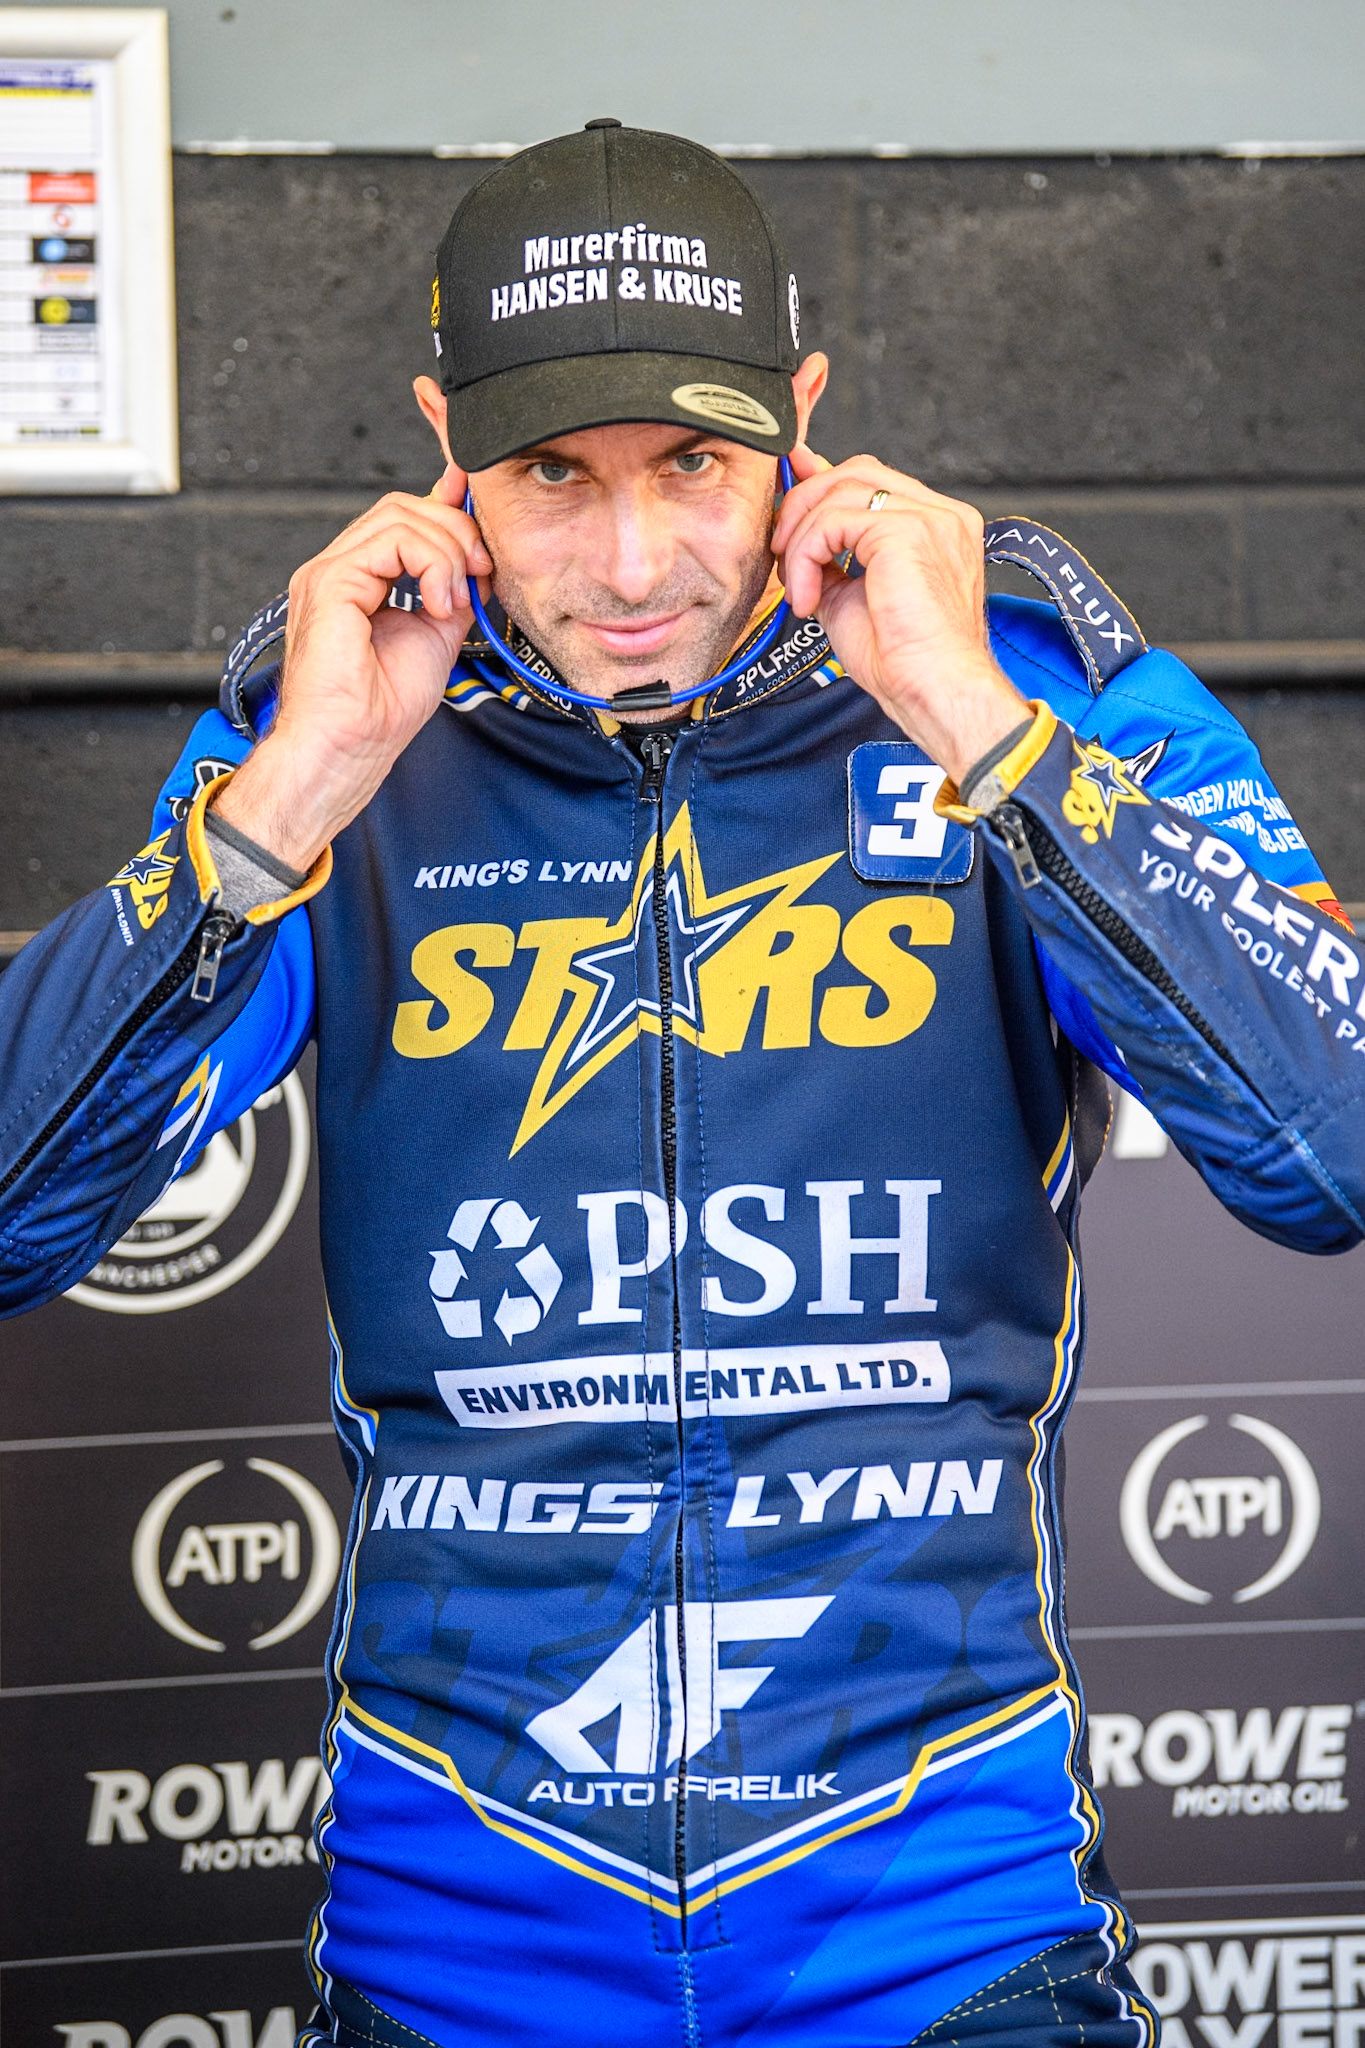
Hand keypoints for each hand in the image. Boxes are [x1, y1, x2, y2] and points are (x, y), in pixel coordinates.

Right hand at [212, 463, 490, 870]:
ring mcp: (329, 572)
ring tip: (456, 599)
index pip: (403, 518)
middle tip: (480, 574)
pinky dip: (431, 564)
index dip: (448, 510)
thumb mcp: (437, 636)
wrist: (349, 748)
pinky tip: (439, 603)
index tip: (486, 535)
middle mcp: (339, 569)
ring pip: (400, 515)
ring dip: (448, 551)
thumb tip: (481, 564)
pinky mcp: (329, 582)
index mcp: (359, 580)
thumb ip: (454, 593)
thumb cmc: (380, 710)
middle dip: (457, 532)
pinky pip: (392, 540)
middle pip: (404, 507)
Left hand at [772, 445, 1030, 785]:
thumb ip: (828, 553)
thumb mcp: (850, 594)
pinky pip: (833, 521)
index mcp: (937, 525)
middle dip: (804, 504)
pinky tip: (808, 598)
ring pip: (839, 491)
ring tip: (797, 587)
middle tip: (782, 553)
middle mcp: (940, 514)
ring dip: (800, 537)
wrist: (934, 691)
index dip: (821, 481)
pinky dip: (807, 557)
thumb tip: (795, 528)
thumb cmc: (903, 660)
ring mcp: (929, 518)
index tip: (786, 498)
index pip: (872, 480)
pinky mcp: (906, 531)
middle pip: (855, 472)